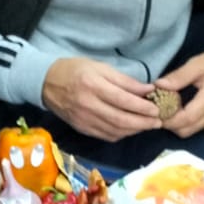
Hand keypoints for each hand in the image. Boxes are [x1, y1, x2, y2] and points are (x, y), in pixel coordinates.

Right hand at [42, 57, 160, 141]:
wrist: (46, 83)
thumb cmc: (76, 70)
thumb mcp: (100, 67)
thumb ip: (125, 81)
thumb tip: (148, 90)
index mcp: (93, 85)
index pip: (122, 100)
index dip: (141, 107)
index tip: (156, 109)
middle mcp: (88, 105)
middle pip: (120, 119)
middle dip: (142, 123)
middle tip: (158, 122)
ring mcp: (84, 120)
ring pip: (115, 131)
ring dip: (134, 130)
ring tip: (148, 126)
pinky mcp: (82, 129)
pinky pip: (106, 136)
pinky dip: (121, 134)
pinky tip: (130, 129)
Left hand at [154, 47, 203, 136]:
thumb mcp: (197, 64)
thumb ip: (178, 77)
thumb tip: (158, 86)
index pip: (185, 120)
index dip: (168, 119)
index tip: (156, 111)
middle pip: (187, 130)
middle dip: (171, 124)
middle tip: (161, 109)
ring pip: (193, 131)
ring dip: (179, 124)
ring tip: (171, 107)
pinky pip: (200, 127)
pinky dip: (189, 122)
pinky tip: (184, 109)